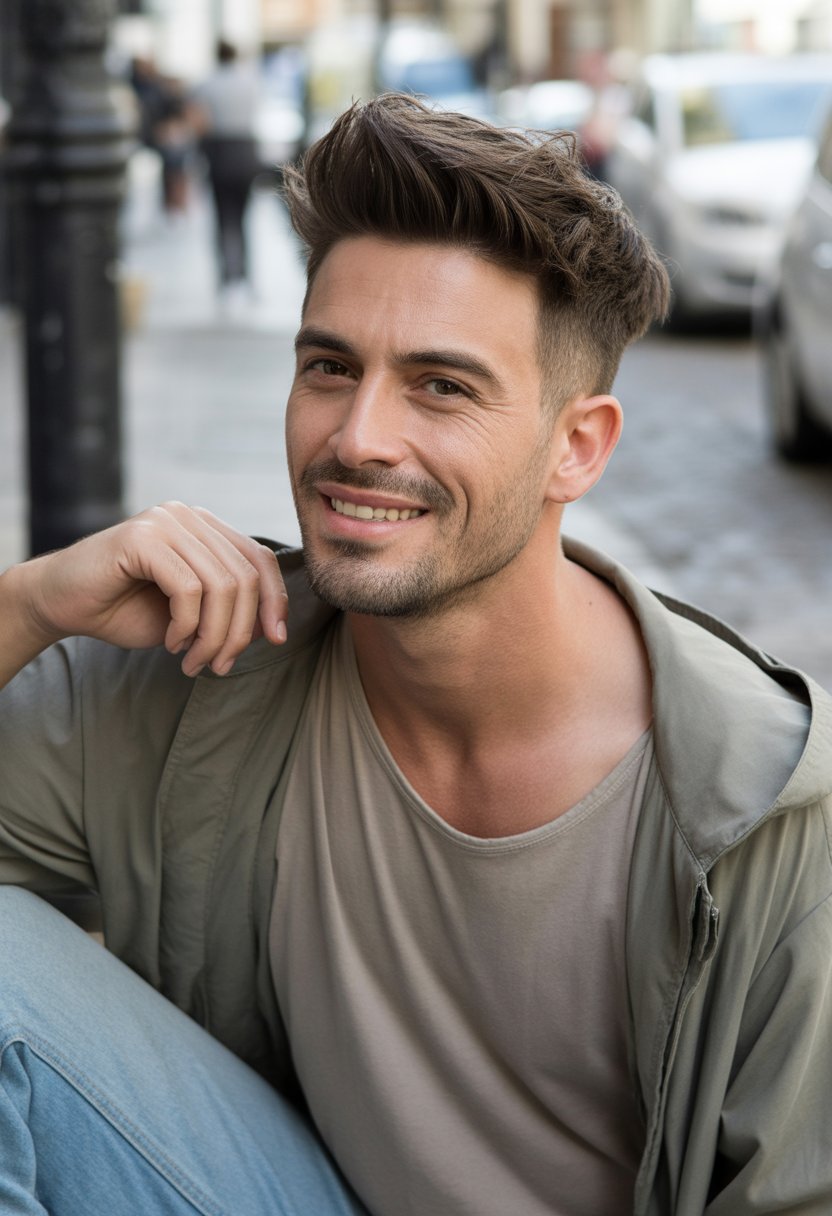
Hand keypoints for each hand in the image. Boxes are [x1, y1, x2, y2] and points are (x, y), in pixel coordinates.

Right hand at [11, 503, 288, 677]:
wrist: (61, 603)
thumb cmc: (124, 609)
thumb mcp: (190, 614)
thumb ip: (228, 610)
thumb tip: (270, 627)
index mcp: (206, 528)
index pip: (260, 559)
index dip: (274, 600)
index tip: (275, 639)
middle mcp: (190, 516)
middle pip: (245, 577)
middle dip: (239, 632)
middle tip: (219, 665)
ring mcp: (166, 522)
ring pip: (221, 585)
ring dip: (213, 636)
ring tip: (195, 662)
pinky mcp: (143, 537)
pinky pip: (188, 589)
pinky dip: (188, 627)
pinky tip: (173, 644)